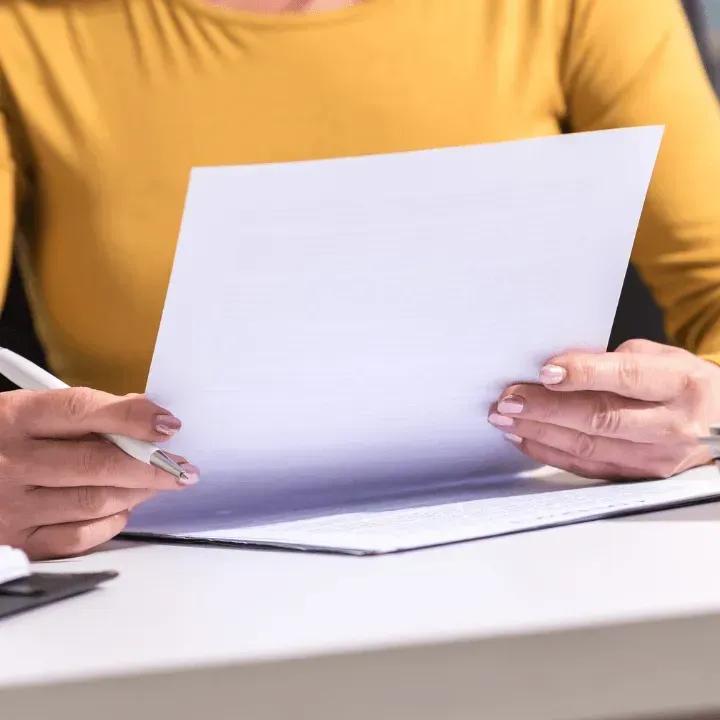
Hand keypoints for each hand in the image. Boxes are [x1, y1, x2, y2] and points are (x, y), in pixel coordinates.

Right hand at [0, 388, 196, 558]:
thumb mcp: (25, 414)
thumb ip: (80, 414)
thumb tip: (142, 416)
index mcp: (13, 418)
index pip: (82, 411)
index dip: (132, 417)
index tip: (168, 424)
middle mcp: (9, 462)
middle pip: (97, 462)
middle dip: (151, 465)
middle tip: (181, 465)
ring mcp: (9, 507)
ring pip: (94, 501)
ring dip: (138, 491)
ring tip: (159, 482)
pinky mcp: (14, 543)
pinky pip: (76, 538)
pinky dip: (110, 522)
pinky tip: (123, 508)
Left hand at [488, 340, 719, 478]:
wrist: (719, 425)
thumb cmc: (682, 384)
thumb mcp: (659, 358)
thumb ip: (612, 361)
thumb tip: (557, 368)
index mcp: (680, 384)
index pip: (627, 378)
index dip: (583, 374)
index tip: (545, 371)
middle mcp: (672, 424)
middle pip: (600, 418)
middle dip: (546, 408)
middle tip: (508, 400)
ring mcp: (656, 457)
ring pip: (588, 446)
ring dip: (539, 432)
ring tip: (505, 418)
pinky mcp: (639, 476)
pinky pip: (587, 466)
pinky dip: (550, 452)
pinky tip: (525, 438)